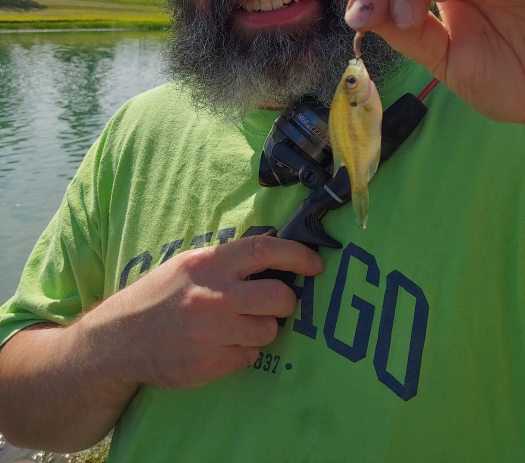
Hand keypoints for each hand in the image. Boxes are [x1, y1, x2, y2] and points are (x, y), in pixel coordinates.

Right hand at [78, 235, 323, 390]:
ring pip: (269, 330)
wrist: (120, 341)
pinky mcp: (211, 363)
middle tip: (274, 303)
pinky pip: (250, 356)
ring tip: (241, 325)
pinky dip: (244, 351)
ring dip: (263, 328)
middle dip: (285, 301)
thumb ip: (226, 261)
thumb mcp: (188, 265)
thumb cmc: (159, 296)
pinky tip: (223, 345)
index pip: (265, 250)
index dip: (298, 255)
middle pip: (279, 296)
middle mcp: (214, 295)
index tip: (316, 264)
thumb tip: (274, 257)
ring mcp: (213, 331)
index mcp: (209, 263)